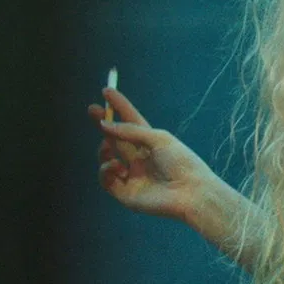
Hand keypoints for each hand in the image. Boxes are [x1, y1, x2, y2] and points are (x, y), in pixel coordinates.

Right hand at [86, 87, 213, 222]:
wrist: (191, 192)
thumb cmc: (182, 162)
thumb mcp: (158, 139)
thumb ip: (130, 131)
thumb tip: (105, 125)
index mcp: (153, 143)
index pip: (132, 122)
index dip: (120, 107)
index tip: (107, 91)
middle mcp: (141, 158)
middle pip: (117, 138)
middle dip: (104, 124)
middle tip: (93, 110)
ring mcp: (133, 175)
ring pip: (108, 158)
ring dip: (103, 149)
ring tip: (108, 147)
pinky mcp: (126, 193)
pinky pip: (106, 179)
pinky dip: (105, 170)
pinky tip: (115, 166)